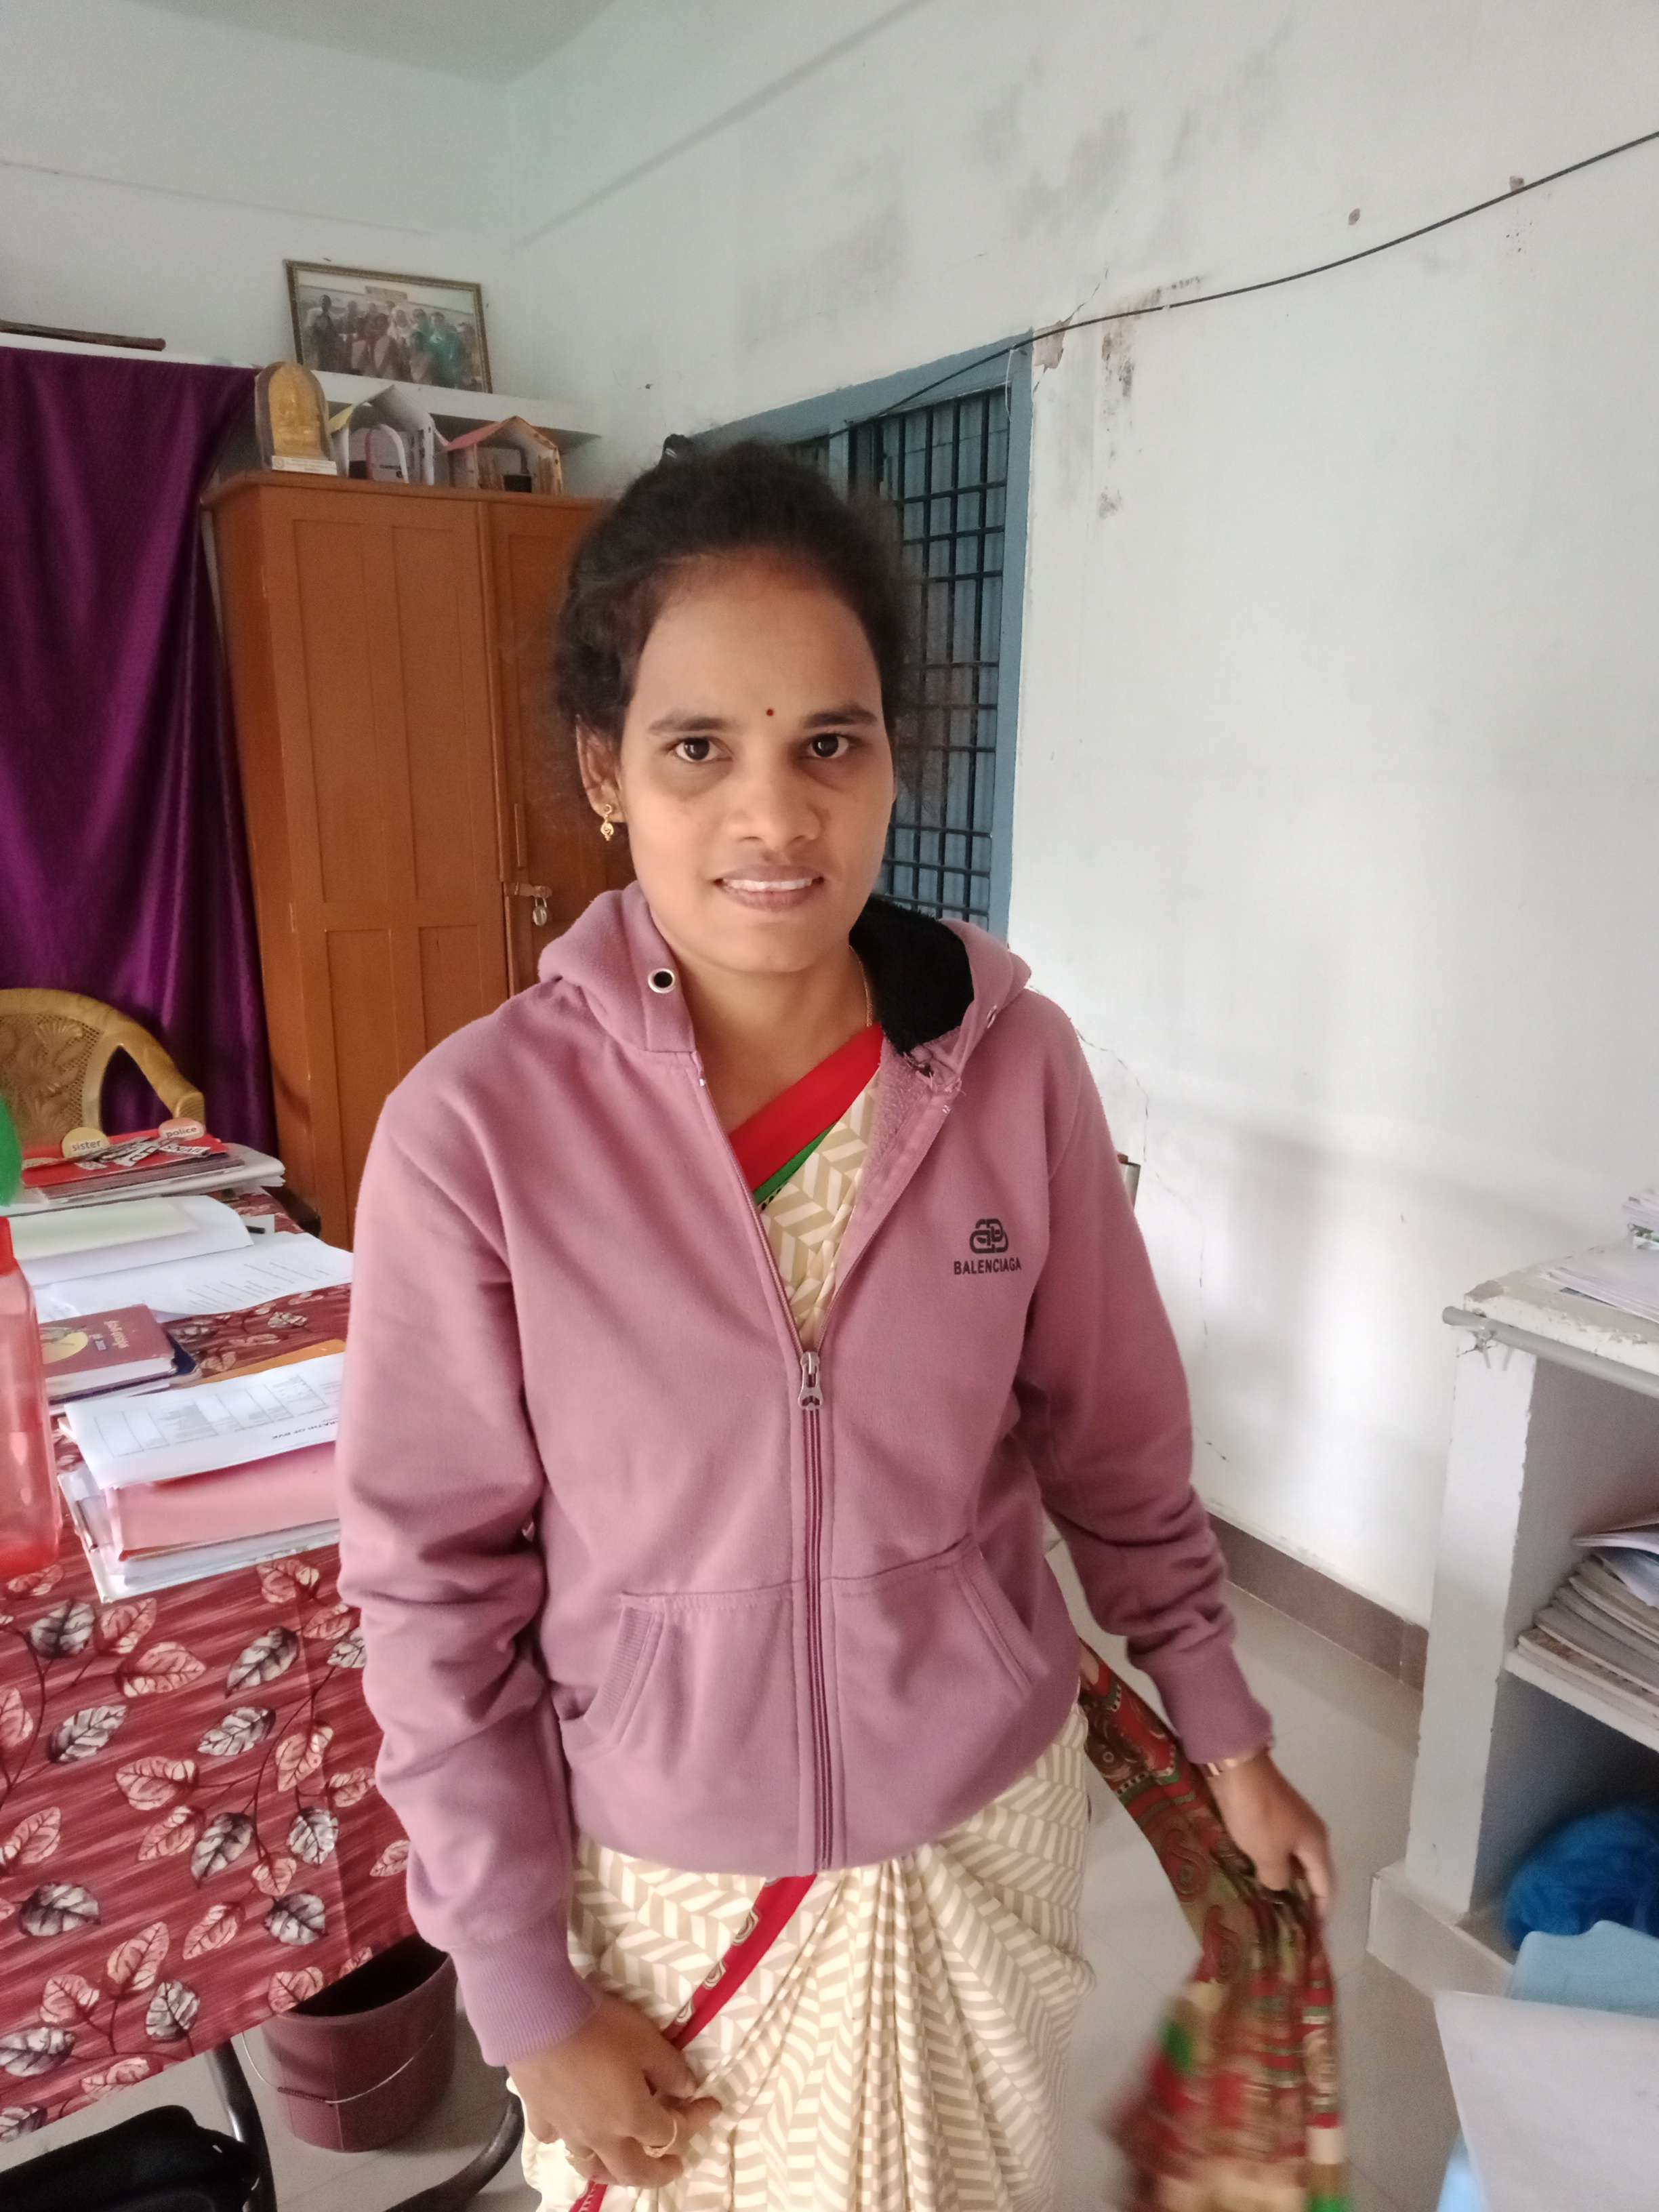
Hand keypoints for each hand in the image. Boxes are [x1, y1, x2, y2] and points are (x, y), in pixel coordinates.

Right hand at [512, 1990, 721, 2189]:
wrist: (540, 2020)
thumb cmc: (600, 2028)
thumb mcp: (647, 2041)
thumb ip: (670, 2069)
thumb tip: (688, 2090)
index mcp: (631, 2118)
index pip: (672, 2132)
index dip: (696, 2119)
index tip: (712, 2105)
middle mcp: (599, 2135)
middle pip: (631, 2170)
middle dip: (657, 2174)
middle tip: (674, 2168)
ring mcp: (567, 2130)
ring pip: (591, 2165)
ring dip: (612, 2170)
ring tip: (622, 2164)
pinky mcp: (539, 2116)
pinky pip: (555, 2139)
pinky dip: (566, 2140)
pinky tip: (570, 2131)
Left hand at [1206, 1751, 1333, 1917]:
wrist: (1237, 1767)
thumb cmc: (1257, 1814)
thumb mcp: (1268, 1855)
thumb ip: (1278, 1879)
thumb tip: (1279, 1887)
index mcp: (1317, 1844)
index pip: (1327, 1887)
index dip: (1321, 1911)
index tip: (1314, 1935)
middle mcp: (1311, 1832)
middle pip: (1313, 1873)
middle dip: (1304, 1898)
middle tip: (1291, 1923)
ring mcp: (1292, 1821)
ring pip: (1294, 1859)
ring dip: (1286, 1880)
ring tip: (1274, 1904)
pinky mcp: (1273, 1813)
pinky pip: (1278, 1847)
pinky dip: (1273, 1863)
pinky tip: (1259, 1875)